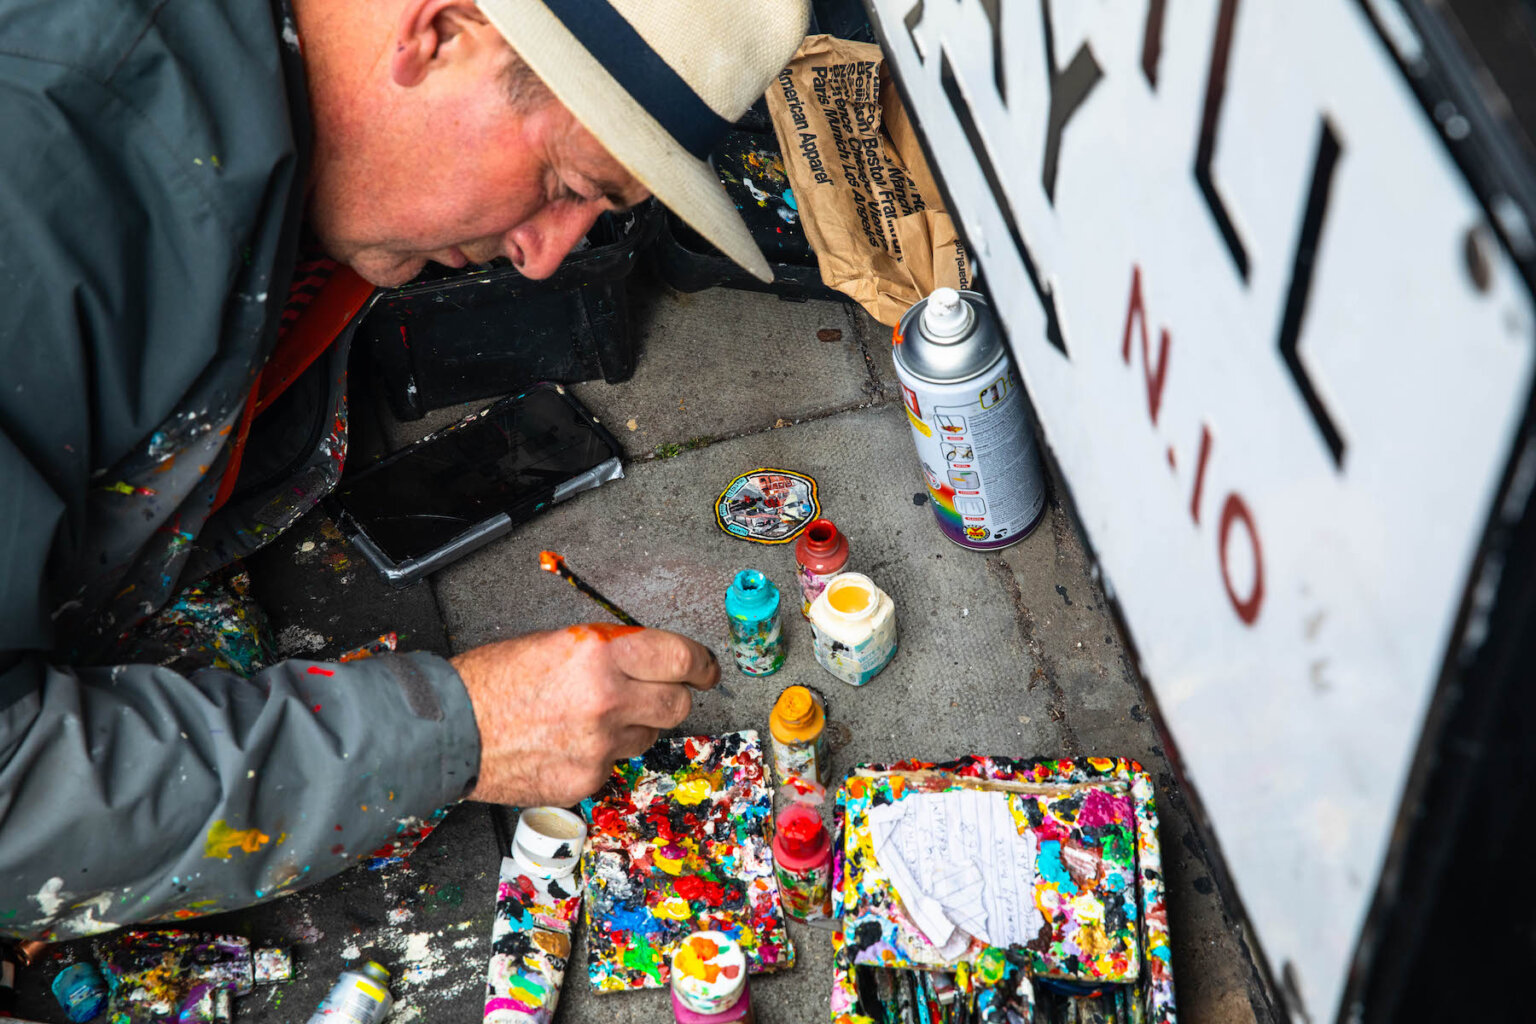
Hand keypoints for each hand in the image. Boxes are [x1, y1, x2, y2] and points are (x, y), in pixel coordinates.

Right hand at [450, 624, 718, 805]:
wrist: (450, 731)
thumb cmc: (492, 681)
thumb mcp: (555, 642)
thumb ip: (609, 652)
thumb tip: (649, 660)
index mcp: (600, 654)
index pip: (680, 658)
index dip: (701, 664)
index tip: (705, 670)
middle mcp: (607, 699)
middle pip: (678, 704)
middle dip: (674, 696)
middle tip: (662, 692)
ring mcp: (599, 746)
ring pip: (648, 736)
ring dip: (634, 725)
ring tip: (590, 717)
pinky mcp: (587, 779)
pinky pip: (614, 764)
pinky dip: (601, 754)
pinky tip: (568, 743)